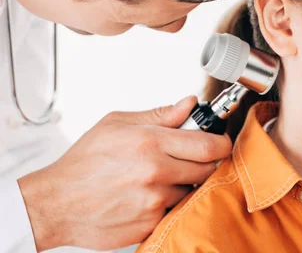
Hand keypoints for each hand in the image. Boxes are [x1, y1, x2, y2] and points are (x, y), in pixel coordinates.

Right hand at [18, 96, 230, 251]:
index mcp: (150, 143)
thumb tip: (189, 104)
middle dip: (205, 162)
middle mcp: (156, 173)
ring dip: (184, 184)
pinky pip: (175, 211)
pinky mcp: (150, 224)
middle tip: (189, 158)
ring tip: (159, 178)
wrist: (55, 203)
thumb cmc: (83, 162)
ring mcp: (154, 202)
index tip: (218, 141)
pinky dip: (169, 204)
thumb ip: (160, 115)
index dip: (219, 142)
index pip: (208, 144)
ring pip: (192, 190)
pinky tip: (148, 196)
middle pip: (208, 168)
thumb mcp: (117, 125)